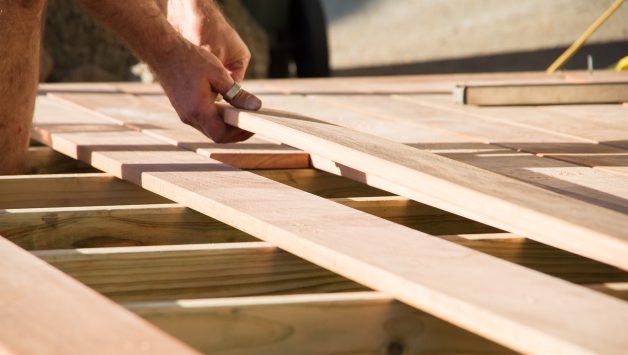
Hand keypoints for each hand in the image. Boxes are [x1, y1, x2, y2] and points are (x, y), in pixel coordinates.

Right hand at [157, 0, 260, 142]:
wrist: (162, 50)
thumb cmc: (190, 59)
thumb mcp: (218, 74)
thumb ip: (237, 94)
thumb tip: (256, 106)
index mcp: (198, 110)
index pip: (221, 135)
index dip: (239, 134)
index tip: (252, 125)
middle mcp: (189, 117)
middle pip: (216, 135)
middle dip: (235, 131)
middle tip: (250, 121)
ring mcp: (184, 114)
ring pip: (209, 128)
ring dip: (225, 124)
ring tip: (240, 113)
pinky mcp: (183, 108)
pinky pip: (202, 120)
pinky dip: (216, 118)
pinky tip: (225, 106)